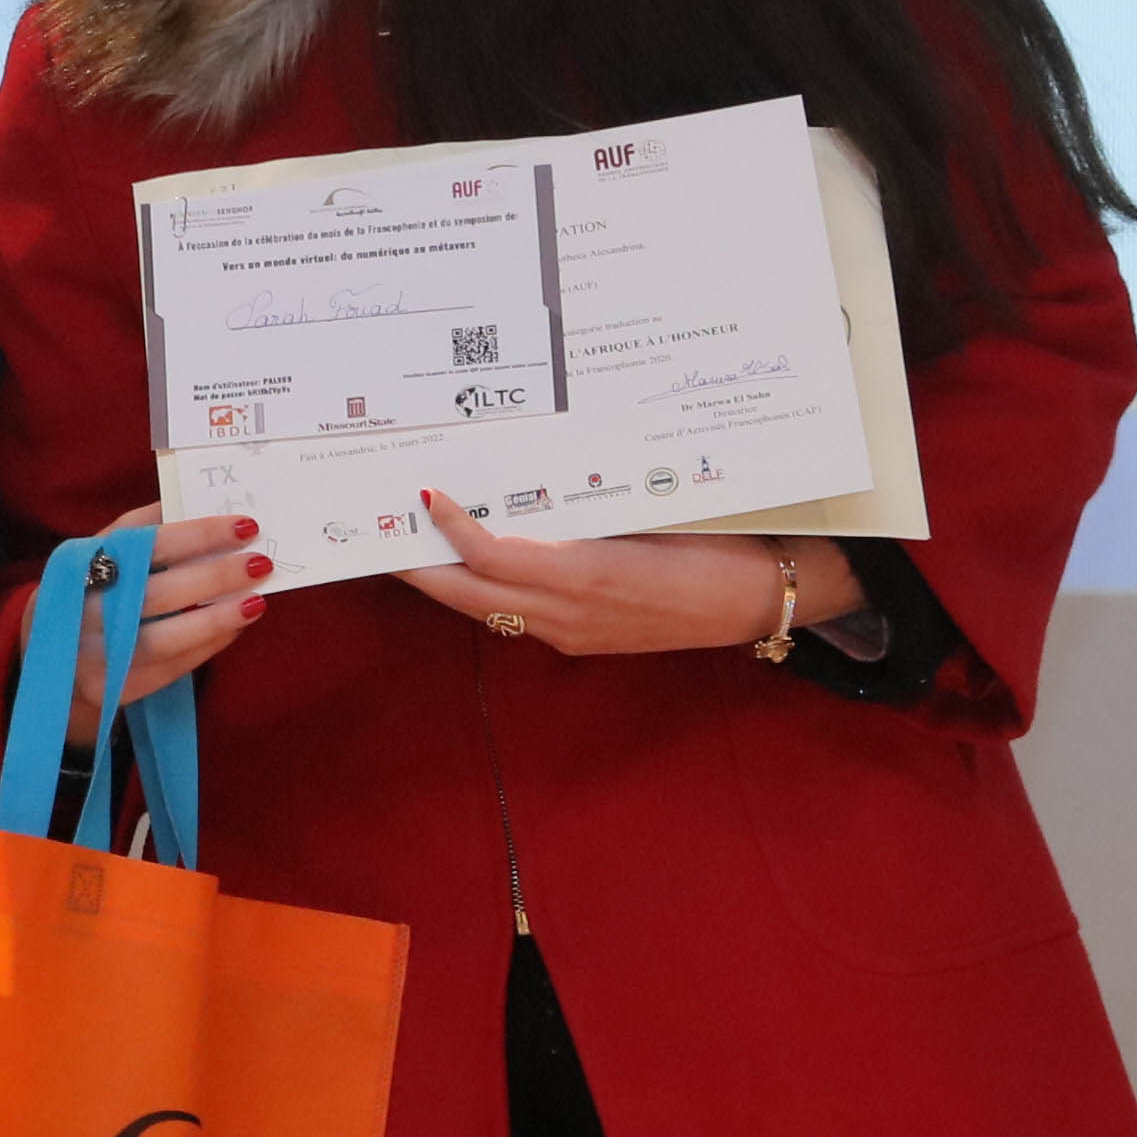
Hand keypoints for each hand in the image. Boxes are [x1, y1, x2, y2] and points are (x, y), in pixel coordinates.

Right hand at [75, 510, 266, 729]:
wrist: (45, 663)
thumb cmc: (83, 595)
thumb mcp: (92, 556)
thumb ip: (135, 532)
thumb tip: (191, 503)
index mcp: (75, 567)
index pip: (142, 545)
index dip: (195, 535)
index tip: (244, 526)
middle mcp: (79, 613)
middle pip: (154, 594)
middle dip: (214, 577)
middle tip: (260, 563)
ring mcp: (92, 656)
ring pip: (162, 640)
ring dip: (215, 619)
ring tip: (256, 602)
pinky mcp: (111, 690)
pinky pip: (168, 669)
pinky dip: (206, 647)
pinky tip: (233, 628)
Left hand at [414, 495, 804, 662]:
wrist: (760, 598)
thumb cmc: (715, 544)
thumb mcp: (646, 516)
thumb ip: (580, 515)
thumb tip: (521, 495)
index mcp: (586, 574)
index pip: (491, 556)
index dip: (451, 528)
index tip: (425, 494)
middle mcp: (569, 613)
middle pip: (469, 594)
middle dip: (419, 566)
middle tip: (376, 533)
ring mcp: (573, 633)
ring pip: (486, 609)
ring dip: (446, 580)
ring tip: (412, 545)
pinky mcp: (582, 641)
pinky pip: (516, 616)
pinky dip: (485, 591)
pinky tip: (473, 567)